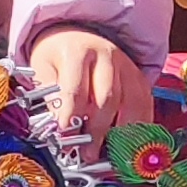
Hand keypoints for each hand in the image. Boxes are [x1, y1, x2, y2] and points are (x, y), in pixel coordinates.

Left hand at [28, 28, 144, 149]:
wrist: (76, 33)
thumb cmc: (57, 54)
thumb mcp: (42, 67)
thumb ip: (48, 94)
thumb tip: (54, 127)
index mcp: (76, 52)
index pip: (75, 90)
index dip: (70, 118)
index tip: (64, 138)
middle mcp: (106, 55)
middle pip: (106, 98)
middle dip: (97, 130)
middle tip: (86, 153)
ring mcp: (126, 65)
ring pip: (130, 102)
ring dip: (121, 131)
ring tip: (108, 152)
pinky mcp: (138, 75)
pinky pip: (145, 102)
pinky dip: (140, 124)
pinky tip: (131, 141)